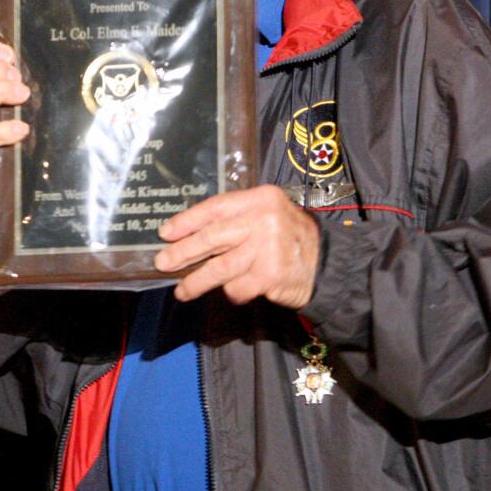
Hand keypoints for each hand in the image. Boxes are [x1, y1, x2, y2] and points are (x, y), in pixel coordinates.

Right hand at [0, 40, 30, 160]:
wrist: (0, 151)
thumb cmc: (6, 112)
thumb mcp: (4, 86)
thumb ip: (8, 72)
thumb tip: (22, 59)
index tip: (10, 55)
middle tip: (18, 78)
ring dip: (0, 91)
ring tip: (22, 95)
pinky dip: (3, 130)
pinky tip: (21, 128)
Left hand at [154, 184, 319, 308]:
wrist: (327, 264)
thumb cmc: (290, 239)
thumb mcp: (268, 216)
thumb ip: (237, 221)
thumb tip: (190, 237)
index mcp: (261, 198)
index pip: (215, 207)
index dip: (188, 221)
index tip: (166, 233)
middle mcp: (264, 219)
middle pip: (213, 237)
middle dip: (183, 252)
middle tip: (164, 263)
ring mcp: (268, 247)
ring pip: (219, 267)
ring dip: (196, 282)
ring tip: (182, 291)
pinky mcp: (271, 275)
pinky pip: (237, 287)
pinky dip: (232, 292)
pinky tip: (232, 292)